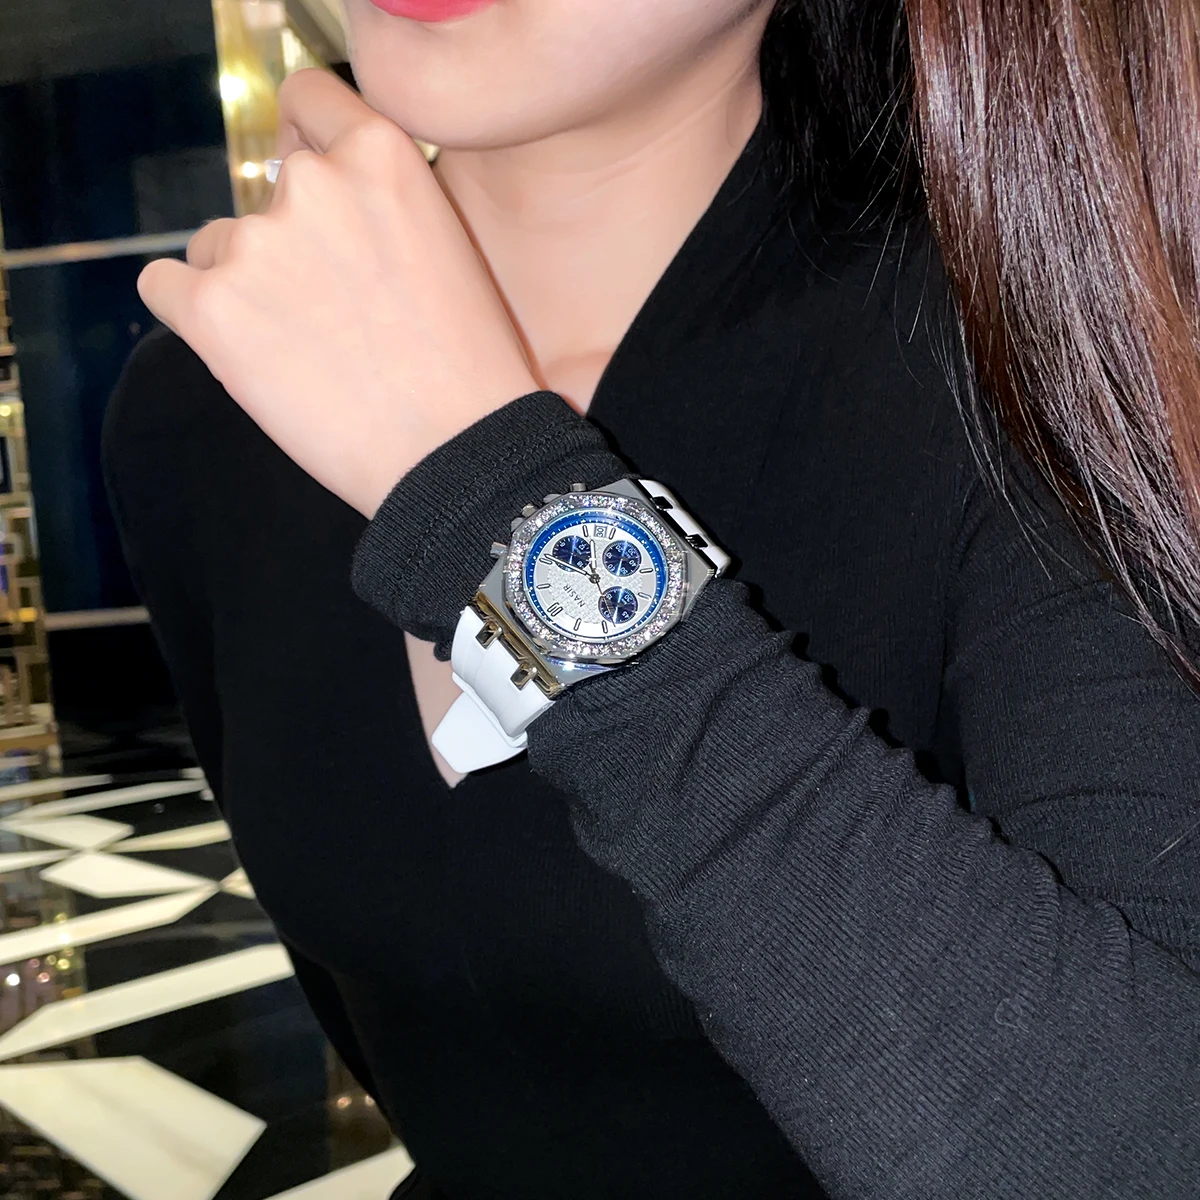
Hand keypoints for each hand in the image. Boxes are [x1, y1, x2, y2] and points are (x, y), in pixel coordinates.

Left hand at [137, 70, 537, 517]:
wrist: (454, 454)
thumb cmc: (466, 366)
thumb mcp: (444, 248)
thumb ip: (376, 204)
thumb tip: (307, 201)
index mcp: (381, 154)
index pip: (306, 99)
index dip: (305, 142)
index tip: (316, 194)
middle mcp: (310, 182)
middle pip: (263, 195)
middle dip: (287, 246)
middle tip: (333, 318)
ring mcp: (253, 242)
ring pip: (218, 250)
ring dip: (247, 291)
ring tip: (307, 358)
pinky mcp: (208, 306)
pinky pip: (164, 287)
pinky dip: (194, 317)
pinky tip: (248, 359)